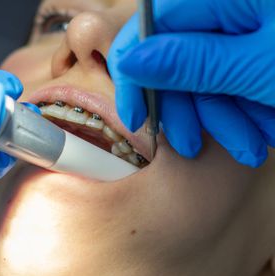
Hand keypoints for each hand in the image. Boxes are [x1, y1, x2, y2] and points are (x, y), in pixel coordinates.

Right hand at [107, 0, 274, 166]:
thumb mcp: (259, 66)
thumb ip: (192, 61)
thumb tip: (129, 62)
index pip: (150, 27)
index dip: (134, 76)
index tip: (134, 118)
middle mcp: (227, 5)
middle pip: (178, 55)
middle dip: (188, 108)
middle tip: (193, 146)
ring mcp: (244, 22)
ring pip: (207, 72)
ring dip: (221, 116)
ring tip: (250, 147)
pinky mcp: (258, 40)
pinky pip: (233, 74)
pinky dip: (243, 106)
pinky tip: (263, 129)